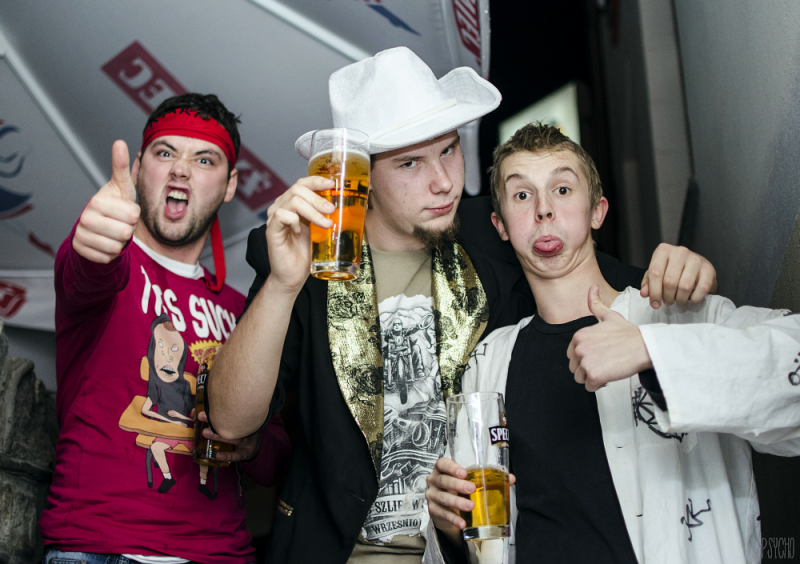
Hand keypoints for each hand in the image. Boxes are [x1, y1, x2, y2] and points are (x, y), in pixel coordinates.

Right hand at [73, 140, 140, 262]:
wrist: (95, 228)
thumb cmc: (113, 206)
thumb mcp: (120, 187)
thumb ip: (121, 167)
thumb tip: (120, 142)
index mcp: (97, 200)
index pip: (133, 215)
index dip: (134, 215)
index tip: (124, 210)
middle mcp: (86, 217)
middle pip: (126, 232)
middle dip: (128, 230)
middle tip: (119, 224)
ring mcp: (81, 234)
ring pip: (117, 247)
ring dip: (120, 243)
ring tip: (113, 233)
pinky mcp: (81, 250)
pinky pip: (107, 258)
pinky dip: (110, 254)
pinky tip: (105, 243)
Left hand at [196, 411, 261, 462]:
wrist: (256, 445)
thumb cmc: (241, 430)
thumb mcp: (235, 422)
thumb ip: (219, 417)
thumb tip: (196, 413)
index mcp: (244, 417)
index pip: (232, 411)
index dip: (218, 409)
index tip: (204, 405)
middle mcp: (247, 427)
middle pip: (232, 423)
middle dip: (215, 420)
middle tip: (201, 415)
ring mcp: (248, 440)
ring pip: (234, 438)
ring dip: (218, 436)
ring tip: (205, 432)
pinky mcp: (246, 452)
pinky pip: (237, 454)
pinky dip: (228, 455)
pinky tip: (218, 455)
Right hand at [264, 176, 334, 292]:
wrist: (294, 274)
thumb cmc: (307, 252)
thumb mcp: (322, 228)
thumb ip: (330, 215)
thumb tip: (357, 204)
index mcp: (294, 202)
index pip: (303, 183)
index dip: (317, 180)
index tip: (332, 184)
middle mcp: (282, 205)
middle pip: (298, 188)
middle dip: (318, 198)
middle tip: (331, 210)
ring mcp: (275, 216)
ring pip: (294, 201)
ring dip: (313, 211)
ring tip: (325, 224)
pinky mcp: (271, 229)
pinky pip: (282, 215)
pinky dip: (295, 221)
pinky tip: (300, 232)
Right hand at [426, 457, 515, 546]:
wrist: (446, 506)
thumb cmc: (459, 488)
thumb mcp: (469, 480)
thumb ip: (489, 477)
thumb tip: (510, 478)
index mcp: (443, 469)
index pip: (443, 463)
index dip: (451, 467)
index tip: (463, 472)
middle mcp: (434, 480)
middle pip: (443, 480)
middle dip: (457, 485)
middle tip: (472, 488)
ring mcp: (432, 495)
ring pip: (443, 497)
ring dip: (457, 502)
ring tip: (471, 506)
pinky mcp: (433, 509)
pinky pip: (442, 513)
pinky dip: (453, 518)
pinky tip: (462, 522)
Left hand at [568, 285, 651, 391]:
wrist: (644, 346)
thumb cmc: (629, 334)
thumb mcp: (609, 316)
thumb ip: (595, 304)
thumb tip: (592, 288)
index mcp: (579, 336)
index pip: (571, 355)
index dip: (585, 357)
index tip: (599, 355)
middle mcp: (579, 348)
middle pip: (574, 368)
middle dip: (588, 368)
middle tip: (605, 362)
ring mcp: (585, 362)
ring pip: (580, 379)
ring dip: (592, 377)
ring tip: (607, 368)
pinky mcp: (594, 375)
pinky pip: (589, 387)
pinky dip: (599, 385)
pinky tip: (610, 375)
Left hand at [641, 243, 716, 308]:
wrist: (696, 267)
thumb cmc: (672, 270)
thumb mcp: (657, 273)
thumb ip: (648, 283)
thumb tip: (645, 294)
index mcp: (663, 250)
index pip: (655, 272)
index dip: (654, 292)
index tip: (655, 304)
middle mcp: (680, 252)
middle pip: (669, 282)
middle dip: (667, 297)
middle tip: (668, 300)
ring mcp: (696, 259)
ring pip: (685, 287)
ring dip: (680, 299)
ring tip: (678, 299)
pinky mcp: (709, 269)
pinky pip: (701, 289)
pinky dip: (694, 298)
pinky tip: (691, 297)